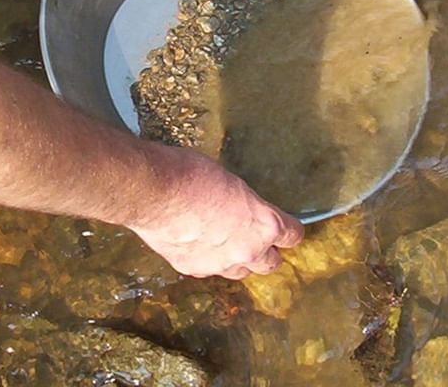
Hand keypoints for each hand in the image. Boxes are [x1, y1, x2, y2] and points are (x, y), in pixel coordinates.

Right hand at [130, 146, 303, 278]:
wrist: (155, 192)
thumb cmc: (193, 175)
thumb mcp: (232, 183)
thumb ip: (244, 205)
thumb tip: (241, 209)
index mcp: (264, 224)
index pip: (291, 236)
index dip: (290, 231)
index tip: (288, 229)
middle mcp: (247, 250)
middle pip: (271, 264)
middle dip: (268, 253)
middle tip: (261, 242)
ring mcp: (220, 264)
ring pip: (240, 272)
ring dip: (239, 261)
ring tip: (229, 245)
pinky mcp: (193, 269)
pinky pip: (209, 269)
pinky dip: (208, 260)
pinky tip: (199, 245)